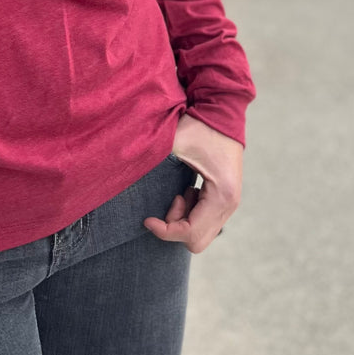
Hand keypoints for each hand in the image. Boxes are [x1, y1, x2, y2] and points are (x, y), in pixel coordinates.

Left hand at [143, 112, 242, 253]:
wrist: (223, 112)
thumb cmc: (200, 127)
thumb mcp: (176, 142)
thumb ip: (152, 158)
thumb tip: (123, 171)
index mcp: (221, 196)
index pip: (189, 233)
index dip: (164, 231)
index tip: (147, 219)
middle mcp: (230, 205)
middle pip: (196, 242)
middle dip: (176, 226)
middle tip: (171, 198)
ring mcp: (230, 204)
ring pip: (201, 233)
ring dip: (183, 218)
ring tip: (179, 191)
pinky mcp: (226, 199)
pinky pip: (205, 222)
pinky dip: (191, 212)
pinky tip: (188, 189)